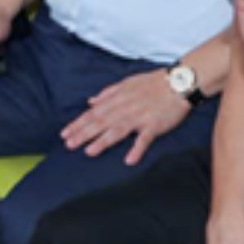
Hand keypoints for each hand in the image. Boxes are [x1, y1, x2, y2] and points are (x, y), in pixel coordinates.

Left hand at [61, 68, 190, 165]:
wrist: (179, 82)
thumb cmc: (153, 82)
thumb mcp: (127, 83)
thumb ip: (107, 93)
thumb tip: (90, 101)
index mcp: (118, 98)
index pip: (93, 112)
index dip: (78, 123)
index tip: (64, 134)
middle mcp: (125, 108)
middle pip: (101, 122)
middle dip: (83, 133)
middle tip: (69, 144)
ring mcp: (140, 117)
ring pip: (118, 130)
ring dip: (103, 141)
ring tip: (89, 152)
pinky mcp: (155, 125)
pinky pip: (145, 138)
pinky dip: (137, 149)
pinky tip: (129, 160)